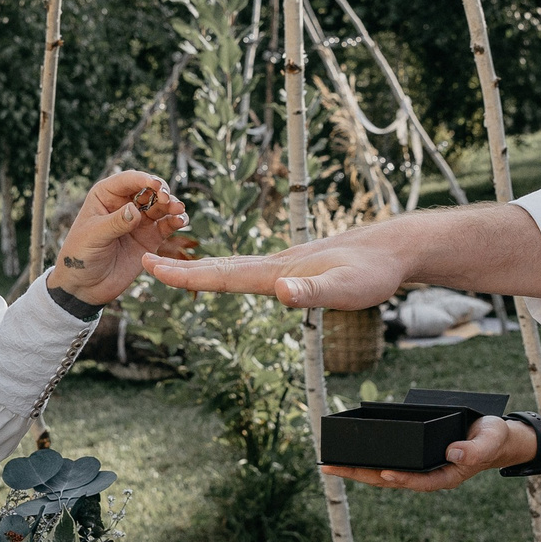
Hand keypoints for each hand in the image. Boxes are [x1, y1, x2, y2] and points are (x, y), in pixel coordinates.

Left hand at [49, 171, 191, 305]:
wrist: (86, 286)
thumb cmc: (80, 256)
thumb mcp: (93, 237)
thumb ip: (115, 223)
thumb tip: (134, 211)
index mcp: (106, 196)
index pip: (127, 180)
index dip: (143, 179)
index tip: (155, 184)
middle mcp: (125, 204)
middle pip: (148, 190)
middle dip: (161, 191)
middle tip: (167, 199)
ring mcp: (139, 221)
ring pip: (160, 206)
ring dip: (171, 205)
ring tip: (178, 210)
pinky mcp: (150, 238)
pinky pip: (166, 225)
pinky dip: (175, 221)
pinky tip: (181, 221)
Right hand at [141, 222, 412, 311]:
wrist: (394, 249)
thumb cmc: (372, 271)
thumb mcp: (346, 288)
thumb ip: (313, 291)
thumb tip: (282, 292)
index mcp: (279, 271)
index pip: (224, 275)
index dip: (186, 275)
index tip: (151, 268)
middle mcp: (277, 264)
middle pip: (220, 267)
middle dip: (183, 269)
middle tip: (146, 265)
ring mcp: (286, 264)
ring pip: (234, 267)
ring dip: (203, 269)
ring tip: (176, 270)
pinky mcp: (298, 267)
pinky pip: (252, 270)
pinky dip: (229, 271)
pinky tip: (233, 275)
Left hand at [325, 413, 535, 491]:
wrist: (494, 438)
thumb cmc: (492, 439)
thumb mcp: (489, 441)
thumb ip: (474, 449)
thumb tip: (451, 451)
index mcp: (445, 476)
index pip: (419, 481)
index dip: (402, 478)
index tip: (384, 473)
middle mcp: (427, 475)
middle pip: (389, 479)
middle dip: (360, 473)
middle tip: (331, 468)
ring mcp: (418, 468)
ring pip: (382, 472)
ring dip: (356, 468)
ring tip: (329, 465)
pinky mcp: (414, 458)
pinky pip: (387, 460)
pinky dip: (367, 458)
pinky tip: (350, 455)